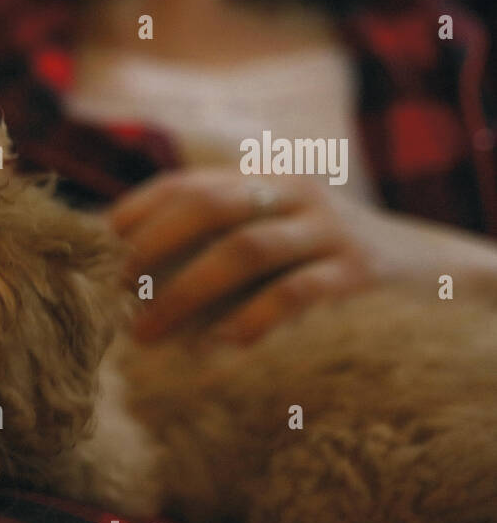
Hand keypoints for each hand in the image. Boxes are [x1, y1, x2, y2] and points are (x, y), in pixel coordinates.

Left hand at [108, 168, 385, 343]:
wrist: (427, 264)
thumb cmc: (321, 257)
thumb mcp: (273, 231)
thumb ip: (216, 239)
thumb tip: (126, 275)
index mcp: (264, 178)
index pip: (187, 182)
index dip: (137, 209)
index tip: (95, 245)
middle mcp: (293, 192)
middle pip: (209, 204)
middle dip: (151, 246)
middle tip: (112, 289)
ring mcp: (329, 229)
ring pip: (246, 249)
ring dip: (186, 292)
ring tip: (145, 331)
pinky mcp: (358, 271)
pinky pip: (297, 291)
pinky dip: (253, 317)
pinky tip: (219, 344)